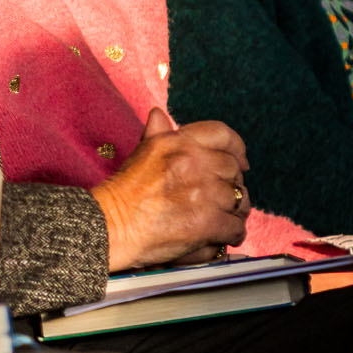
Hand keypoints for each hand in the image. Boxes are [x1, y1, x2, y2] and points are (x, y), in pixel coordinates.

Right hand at [89, 107, 249, 270]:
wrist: (111, 226)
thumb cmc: (123, 193)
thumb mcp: (140, 153)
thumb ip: (156, 133)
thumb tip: (158, 114)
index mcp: (178, 141)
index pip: (221, 134)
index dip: (237, 148)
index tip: (241, 162)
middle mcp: (193, 161)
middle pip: (232, 170)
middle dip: (233, 185)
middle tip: (228, 199)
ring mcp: (202, 191)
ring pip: (238, 199)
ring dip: (236, 211)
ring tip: (229, 218)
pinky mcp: (206, 221)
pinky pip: (234, 227)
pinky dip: (233, 234)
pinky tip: (226, 238)